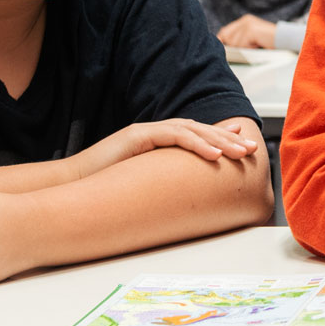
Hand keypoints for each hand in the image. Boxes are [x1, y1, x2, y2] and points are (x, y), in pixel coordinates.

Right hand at [71, 118, 257, 177]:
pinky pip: (173, 136)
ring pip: (191, 129)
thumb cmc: (104, 189)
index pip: (196, 136)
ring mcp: (146, 132)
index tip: (244, 148)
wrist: (72, 185)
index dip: (221, 140)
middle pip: (199, 130)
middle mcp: (154, 132)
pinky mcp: (137, 136)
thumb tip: (189, 196)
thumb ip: (165, 181)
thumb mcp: (144, 184)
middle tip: (252, 149)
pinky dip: (196, 143)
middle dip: (228, 138)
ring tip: (240, 152)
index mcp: (157, 143)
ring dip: (219, 140)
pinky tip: (214, 154)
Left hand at [217, 15, 277, 48]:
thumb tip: (224, 45)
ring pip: (233, 43)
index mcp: (245, 20)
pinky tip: (258, 46)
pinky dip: (248, 49)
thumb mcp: (253, 39)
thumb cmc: (271, 44)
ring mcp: (247, 24)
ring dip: (243, 49)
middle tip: (247, 48)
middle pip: (226, 36)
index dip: (223, 41)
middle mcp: (245, 20)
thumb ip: (240, 39)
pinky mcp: (250, 30)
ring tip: (255, 46)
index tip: (224, 50)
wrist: (286, 41)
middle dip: (232, 46)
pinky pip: (241, 45)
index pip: (225, 31)